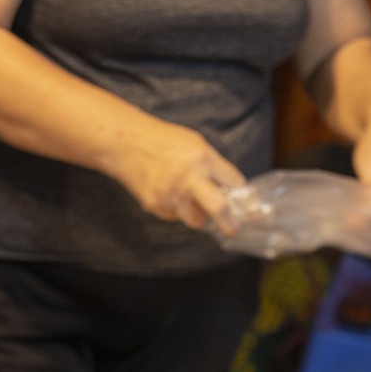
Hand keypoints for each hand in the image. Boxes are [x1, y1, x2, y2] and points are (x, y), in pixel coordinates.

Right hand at [110, 121, 246, 229]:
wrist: (124, 143)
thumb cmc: (164, 141)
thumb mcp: (195, 143)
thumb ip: (213, 165)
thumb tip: (232, 191)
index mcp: (202, 157)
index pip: (233, 182)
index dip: (240, 194)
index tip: (245, 203)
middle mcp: (188, 177)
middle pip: (218, 207)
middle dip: (230, 223)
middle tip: (234, 230)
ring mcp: (171, 193)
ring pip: (196, 220)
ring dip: (200, 216)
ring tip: (192, 201)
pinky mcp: (156, 205)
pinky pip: (176, 216)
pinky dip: (178, 209)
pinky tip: (168, 192)